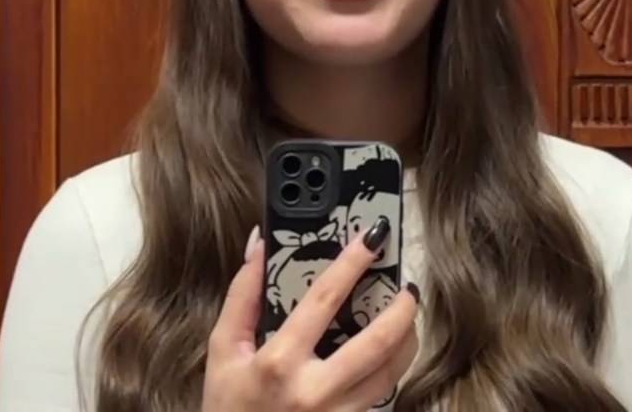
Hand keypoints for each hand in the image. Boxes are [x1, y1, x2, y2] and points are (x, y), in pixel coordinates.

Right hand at [203, 220, 419, 411]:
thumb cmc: (228, 406)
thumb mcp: (223, 351)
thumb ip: (242, 296)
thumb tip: (260, 244)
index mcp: (280, 362)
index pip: (324, 300)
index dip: (351, 264)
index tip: (372, 238)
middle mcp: (315, 390)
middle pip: (378, 341)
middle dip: (402, 309)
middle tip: (408, 287)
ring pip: (392, 373)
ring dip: (407, 340)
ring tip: (406, 317)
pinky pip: (382, 398)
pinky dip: (391, 372)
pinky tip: (389, 356)